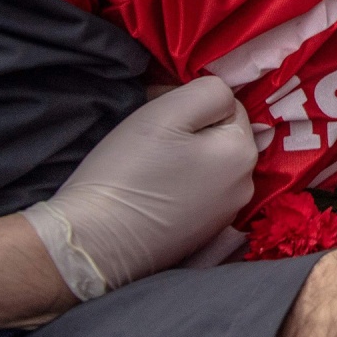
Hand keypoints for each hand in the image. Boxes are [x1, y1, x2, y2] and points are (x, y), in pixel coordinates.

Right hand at [21, 75, 257, 300]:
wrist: (92, 244)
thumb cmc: (128, 171)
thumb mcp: (168, 112)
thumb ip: (208, 92)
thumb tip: (220, 96)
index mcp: (243, 154)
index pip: (228, 107)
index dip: (190, 105)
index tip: (156, 118)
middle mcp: (245, 187)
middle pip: (220, 137)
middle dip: (191, 132)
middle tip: (148, 143)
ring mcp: (225, 217)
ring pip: (208, 166)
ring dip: (184, 160)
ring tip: (147, 170)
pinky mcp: (202, 236)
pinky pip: (198, 195)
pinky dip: (179, 188)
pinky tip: (151, 194)